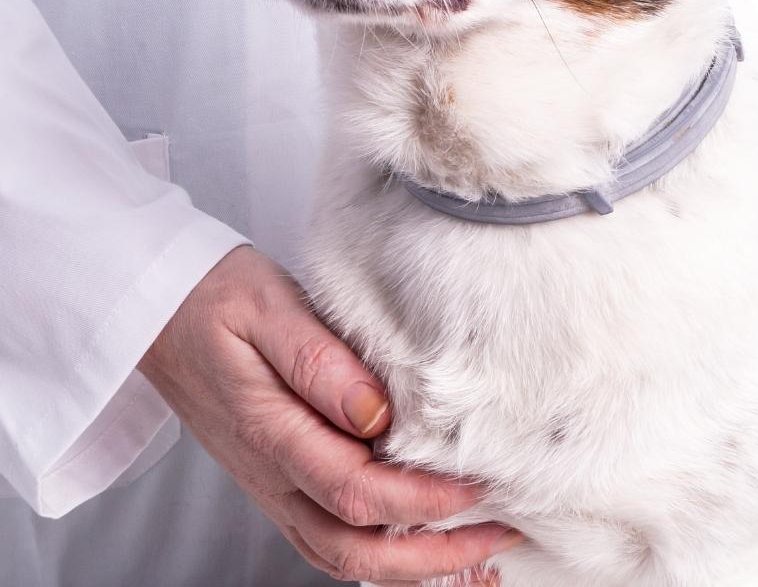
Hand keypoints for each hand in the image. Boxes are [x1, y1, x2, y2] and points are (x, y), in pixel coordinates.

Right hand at [139, 246, 519, 581]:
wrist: (160, 310)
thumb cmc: (216, 298)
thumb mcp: (269, 307)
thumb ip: (320, 362)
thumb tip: (375, 412)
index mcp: (269, 431)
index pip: (354, 491)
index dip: (420, 500)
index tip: (475, 488)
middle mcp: (269, 473)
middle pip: (352, 548)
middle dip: (430, 556)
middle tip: (496, 535)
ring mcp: (270, 484)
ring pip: (340, 555)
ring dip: (409, 566)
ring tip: (474, 553)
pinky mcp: (276, 479)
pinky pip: (326, 537)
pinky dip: (378, 553)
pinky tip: (417, 542)